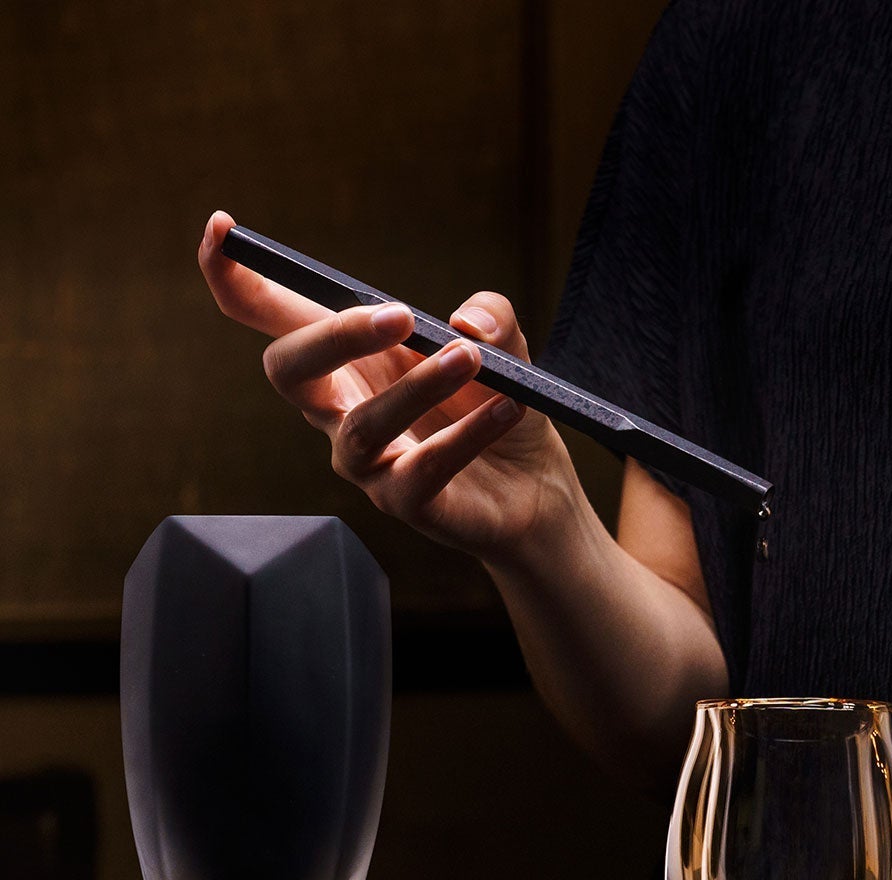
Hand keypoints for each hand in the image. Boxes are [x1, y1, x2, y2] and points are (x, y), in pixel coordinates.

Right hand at [197, 210, 578, 561]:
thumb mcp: (503, 347)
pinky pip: (422, 470)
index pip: (269, 316)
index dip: (234, 277)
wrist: (535, 489)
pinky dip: (466, 435)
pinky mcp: (405, 503)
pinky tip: (505, 408)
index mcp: (346, 359)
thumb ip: (492, 315)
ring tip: (471, 359)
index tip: (220, 228)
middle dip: (335, 336)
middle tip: (401, 315)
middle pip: (289, 370)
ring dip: (417, 386)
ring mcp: (367, 462)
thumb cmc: (495, 407)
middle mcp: (340, 409)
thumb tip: (467, 321)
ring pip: (361, 426)